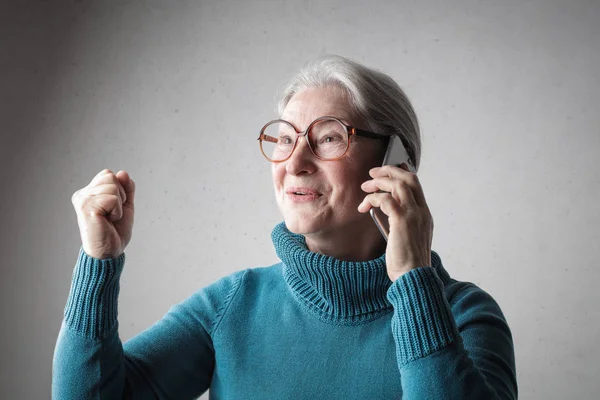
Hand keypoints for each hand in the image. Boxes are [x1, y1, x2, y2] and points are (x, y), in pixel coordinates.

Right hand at [71, 169, 135, 259]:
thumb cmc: (115, 231)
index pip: (108, 174)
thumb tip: (123, 173)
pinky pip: (112, 198)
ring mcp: (83, 200)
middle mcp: (82, 195)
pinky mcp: (86, 208)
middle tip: (112, 214)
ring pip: (112, 186)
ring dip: (118, 204)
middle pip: (110, 176)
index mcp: (89, 192)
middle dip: (120, 195)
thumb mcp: (125, 205)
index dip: (120, 190)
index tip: (113, 208)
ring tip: (110, 218)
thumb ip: (126, 188)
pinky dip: (117, 210)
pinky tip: (108, 221)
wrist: (110, 252)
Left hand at [357, 163, 433, 280]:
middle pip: (409, 179)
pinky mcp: (402, 221)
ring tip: (365, 187)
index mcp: (424, 215)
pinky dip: (373, 199)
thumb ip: (398, 223)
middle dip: (389, 171)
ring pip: (397, 185)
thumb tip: (381, 211)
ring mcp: (413, 215)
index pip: (415, 185)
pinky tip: (364, 206)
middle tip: (372, 173)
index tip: (386, 172)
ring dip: (378, 182)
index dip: (401, 173)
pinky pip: (385, 200)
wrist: (413, 277)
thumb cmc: (407, 263)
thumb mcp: (405, 238)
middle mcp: (422, 212)